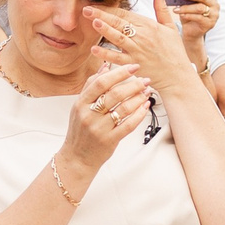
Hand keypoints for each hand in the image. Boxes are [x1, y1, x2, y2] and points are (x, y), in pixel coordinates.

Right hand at [56, 60, 152, 187]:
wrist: (77, 158)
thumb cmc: (80, 130)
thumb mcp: (79, 107)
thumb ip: (91, 86)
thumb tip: (105, 66)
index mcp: (81, 103)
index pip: (101, 82)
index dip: (119, 72)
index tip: (133, 67)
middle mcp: (89, 115)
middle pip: (115, 94)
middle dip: (134, 84)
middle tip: (145, 80)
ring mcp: (99, 128)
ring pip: (124, 109)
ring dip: (139, 98)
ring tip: (147, 92)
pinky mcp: (109, 140)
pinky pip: (128, 125)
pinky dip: (139, 114)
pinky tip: (145, 107)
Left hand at [87, 0, 200, 100]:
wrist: (178, 76)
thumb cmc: (175, 52)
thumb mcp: (170, 26)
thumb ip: (162, 7)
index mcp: (148, 25)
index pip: (125, 13)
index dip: (109, 8)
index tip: (95, 3)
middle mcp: (142, 37)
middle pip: (119, 23)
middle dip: (102, 15)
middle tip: (86, 9)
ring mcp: (137, 51)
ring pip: (118, 38)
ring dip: (105, 30)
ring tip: (92, 22)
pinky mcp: (134, 65)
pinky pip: (118, 59)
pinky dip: (106, 54)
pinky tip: (94, 49)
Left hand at [172, 0, 218, 52]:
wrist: (192, 31)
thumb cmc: (189, 14)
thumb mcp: (188, 4)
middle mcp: (214, 4)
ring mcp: (214, 14)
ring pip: (200, 8)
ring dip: (187, 7)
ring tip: (177, 8)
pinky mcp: (210, 23)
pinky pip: (199, 18)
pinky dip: (189, 16)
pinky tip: (182, 15)